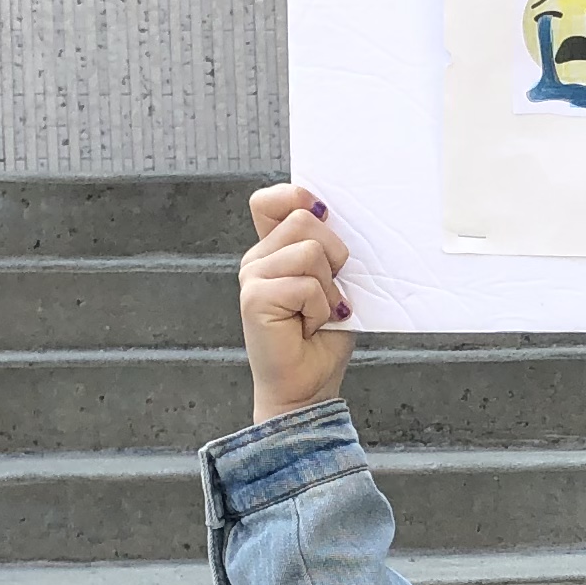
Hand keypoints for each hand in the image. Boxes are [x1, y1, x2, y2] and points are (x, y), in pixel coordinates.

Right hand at [239, 183, 353, 421]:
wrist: (309, 386)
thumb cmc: (323, 337)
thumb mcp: (334, 282)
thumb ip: (327, 249)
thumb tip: (331, 215)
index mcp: (273, 250)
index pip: (272, 201)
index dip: (298, 198)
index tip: (323, 216)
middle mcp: (257, 259)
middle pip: (304, 220)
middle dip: (334, 256)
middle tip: (328, 294)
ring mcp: (251, 277)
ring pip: (310, 252)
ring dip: (329, 288)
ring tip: (318, 313)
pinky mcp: (254, 298)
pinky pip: (306, 285)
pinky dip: (321, 309)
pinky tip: (309, 327)